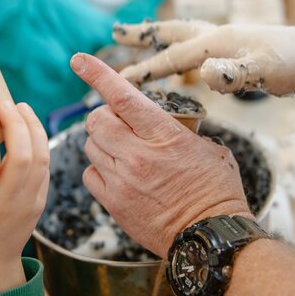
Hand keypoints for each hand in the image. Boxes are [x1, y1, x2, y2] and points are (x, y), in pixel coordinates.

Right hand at [0, 102, 48, 293]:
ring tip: (20, 108)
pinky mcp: (40, 203)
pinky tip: (28, 129)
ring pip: (40, 158)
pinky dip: (40, 143)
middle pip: (22, 156)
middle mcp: (4, 204)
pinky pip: (45, 167)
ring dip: (33, 128)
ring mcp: (27, 204)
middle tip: (4, 103)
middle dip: (16, 123)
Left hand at [70, 53, 251, 257]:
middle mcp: (138, 154)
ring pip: (90, 146)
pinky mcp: (114, 203)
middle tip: (120, 126)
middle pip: (96, 121)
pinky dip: (98, 170)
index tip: (79, 60)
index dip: (97, 74)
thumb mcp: (207, 149)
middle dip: (104, 117)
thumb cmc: (215, 191)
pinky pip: (89, 175)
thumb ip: (178, 131)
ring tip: (123, 154)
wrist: (209, 236)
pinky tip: (116, 175)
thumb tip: (158, 123)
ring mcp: (123, 180)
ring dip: (102, 144)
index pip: (122, 97)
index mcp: (164, 135)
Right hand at [114, 18, 294, 96]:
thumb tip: (204, 72)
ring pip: (182, 37)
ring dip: (159, 38)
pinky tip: (181, 60)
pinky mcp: (235, 51)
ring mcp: (225, 42)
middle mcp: (217, 37)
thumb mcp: (268, 71)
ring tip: (138, 39)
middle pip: (171, 32)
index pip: (172, 57)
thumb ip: (236, 72)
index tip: (117, 80)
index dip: (145, 69)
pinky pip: (196, 49)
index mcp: (217, 41)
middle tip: (115, 32)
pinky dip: (179, 50)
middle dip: (143, 35)